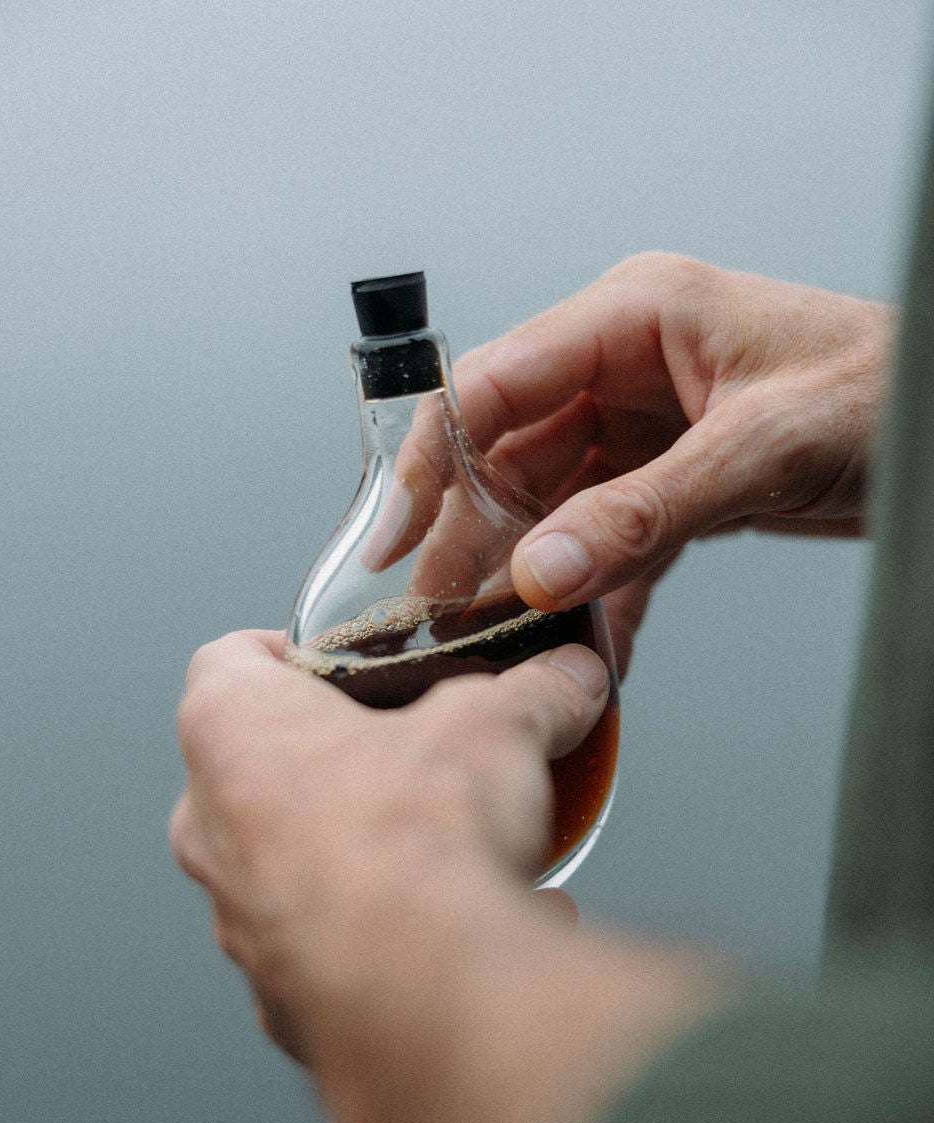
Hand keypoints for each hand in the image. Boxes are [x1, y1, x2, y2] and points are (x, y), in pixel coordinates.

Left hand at [170, 630, 730, 1122]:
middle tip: (412, 759)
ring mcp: (240, 923)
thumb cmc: (419, 838)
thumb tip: (569, 679)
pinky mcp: (284, 1000)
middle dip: (342, 763)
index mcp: (234, 731)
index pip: (229, 659)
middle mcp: (212, 829)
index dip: (287, 650)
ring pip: (297, 869)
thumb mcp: (497, 727)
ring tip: (460, 859)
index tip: (342, 661)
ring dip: (368, 858)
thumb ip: (533, 693)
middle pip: (264, 769)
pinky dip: (397, 944)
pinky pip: (340, 956)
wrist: (427, 991)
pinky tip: (474, 938)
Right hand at [451, 253, 893, 673]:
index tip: (396, 532)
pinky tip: (588, 645)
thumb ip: (646, 514)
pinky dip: (603, 594)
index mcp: (633, 317)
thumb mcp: (761, 448)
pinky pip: (616, 540)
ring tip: (505, 640)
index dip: (435, 458)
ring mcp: (650, 426)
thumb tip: (542, 571)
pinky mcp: (676, 480)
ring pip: (558, 504)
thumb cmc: (888, 389)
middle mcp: (627, 368)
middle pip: (515, 453)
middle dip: (477, 534)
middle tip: (441, 610)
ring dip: (536, 573)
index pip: (497, 383)